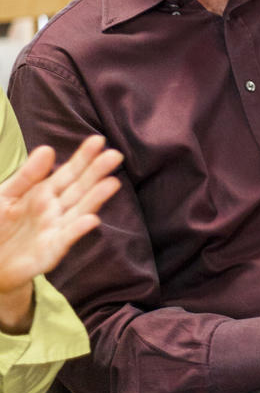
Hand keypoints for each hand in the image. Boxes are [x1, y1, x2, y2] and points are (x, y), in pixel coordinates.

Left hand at [0, 135, 122, 331]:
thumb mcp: (6, 195)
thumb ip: (27, 174)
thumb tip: (47, 148)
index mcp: (45, 193)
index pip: (69, 172)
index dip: (83, 157)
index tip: (99, 140)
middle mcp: (56, 210)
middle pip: (80, 188)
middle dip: (97, 172)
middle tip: (115, 155)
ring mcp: (55, 230)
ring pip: (79, 210)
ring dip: (96, 198)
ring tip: (112, 183)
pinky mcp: (51, 251)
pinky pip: (66, 239)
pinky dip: (78, 230)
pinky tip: (92, 219)